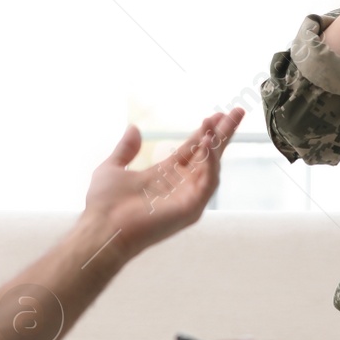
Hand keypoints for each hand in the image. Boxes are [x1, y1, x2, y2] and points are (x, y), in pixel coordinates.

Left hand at [81, 108, 244, 261]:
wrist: (102, 228)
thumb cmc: (104, 204)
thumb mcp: (113, 167)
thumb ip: (126, 149)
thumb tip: (133, 129)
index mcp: (165, 174)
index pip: (193, 150)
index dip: (205, 132)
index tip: (216, 114)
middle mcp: (180, 184)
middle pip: (208, 155)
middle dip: (223, 134)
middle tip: (237, 112)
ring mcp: (188, 196)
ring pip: (211, 166)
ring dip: (217, 143)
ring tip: (219, 122)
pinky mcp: (191, 207)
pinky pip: (207, 182)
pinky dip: (211, 162)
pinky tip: (208, 144)